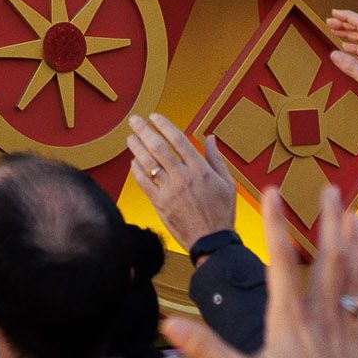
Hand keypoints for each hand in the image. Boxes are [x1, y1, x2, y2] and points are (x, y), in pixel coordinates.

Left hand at [125, 113, 240, 248]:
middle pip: (158, 148)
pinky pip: (144, 183)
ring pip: (148, 163)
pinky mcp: (160, 203)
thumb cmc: (221, 212)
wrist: (211, 241)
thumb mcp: (227, 183)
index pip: (178, 140)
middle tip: (134, 120)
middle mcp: (183, 177)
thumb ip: (216, 158)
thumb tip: (210, 137)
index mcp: (200, 169)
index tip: (154, 117)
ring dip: (136, 147)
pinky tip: (133, 162)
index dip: (164, 125)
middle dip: (144, 131)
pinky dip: (137, 171)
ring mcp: (170, 190)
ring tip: (130, 137)